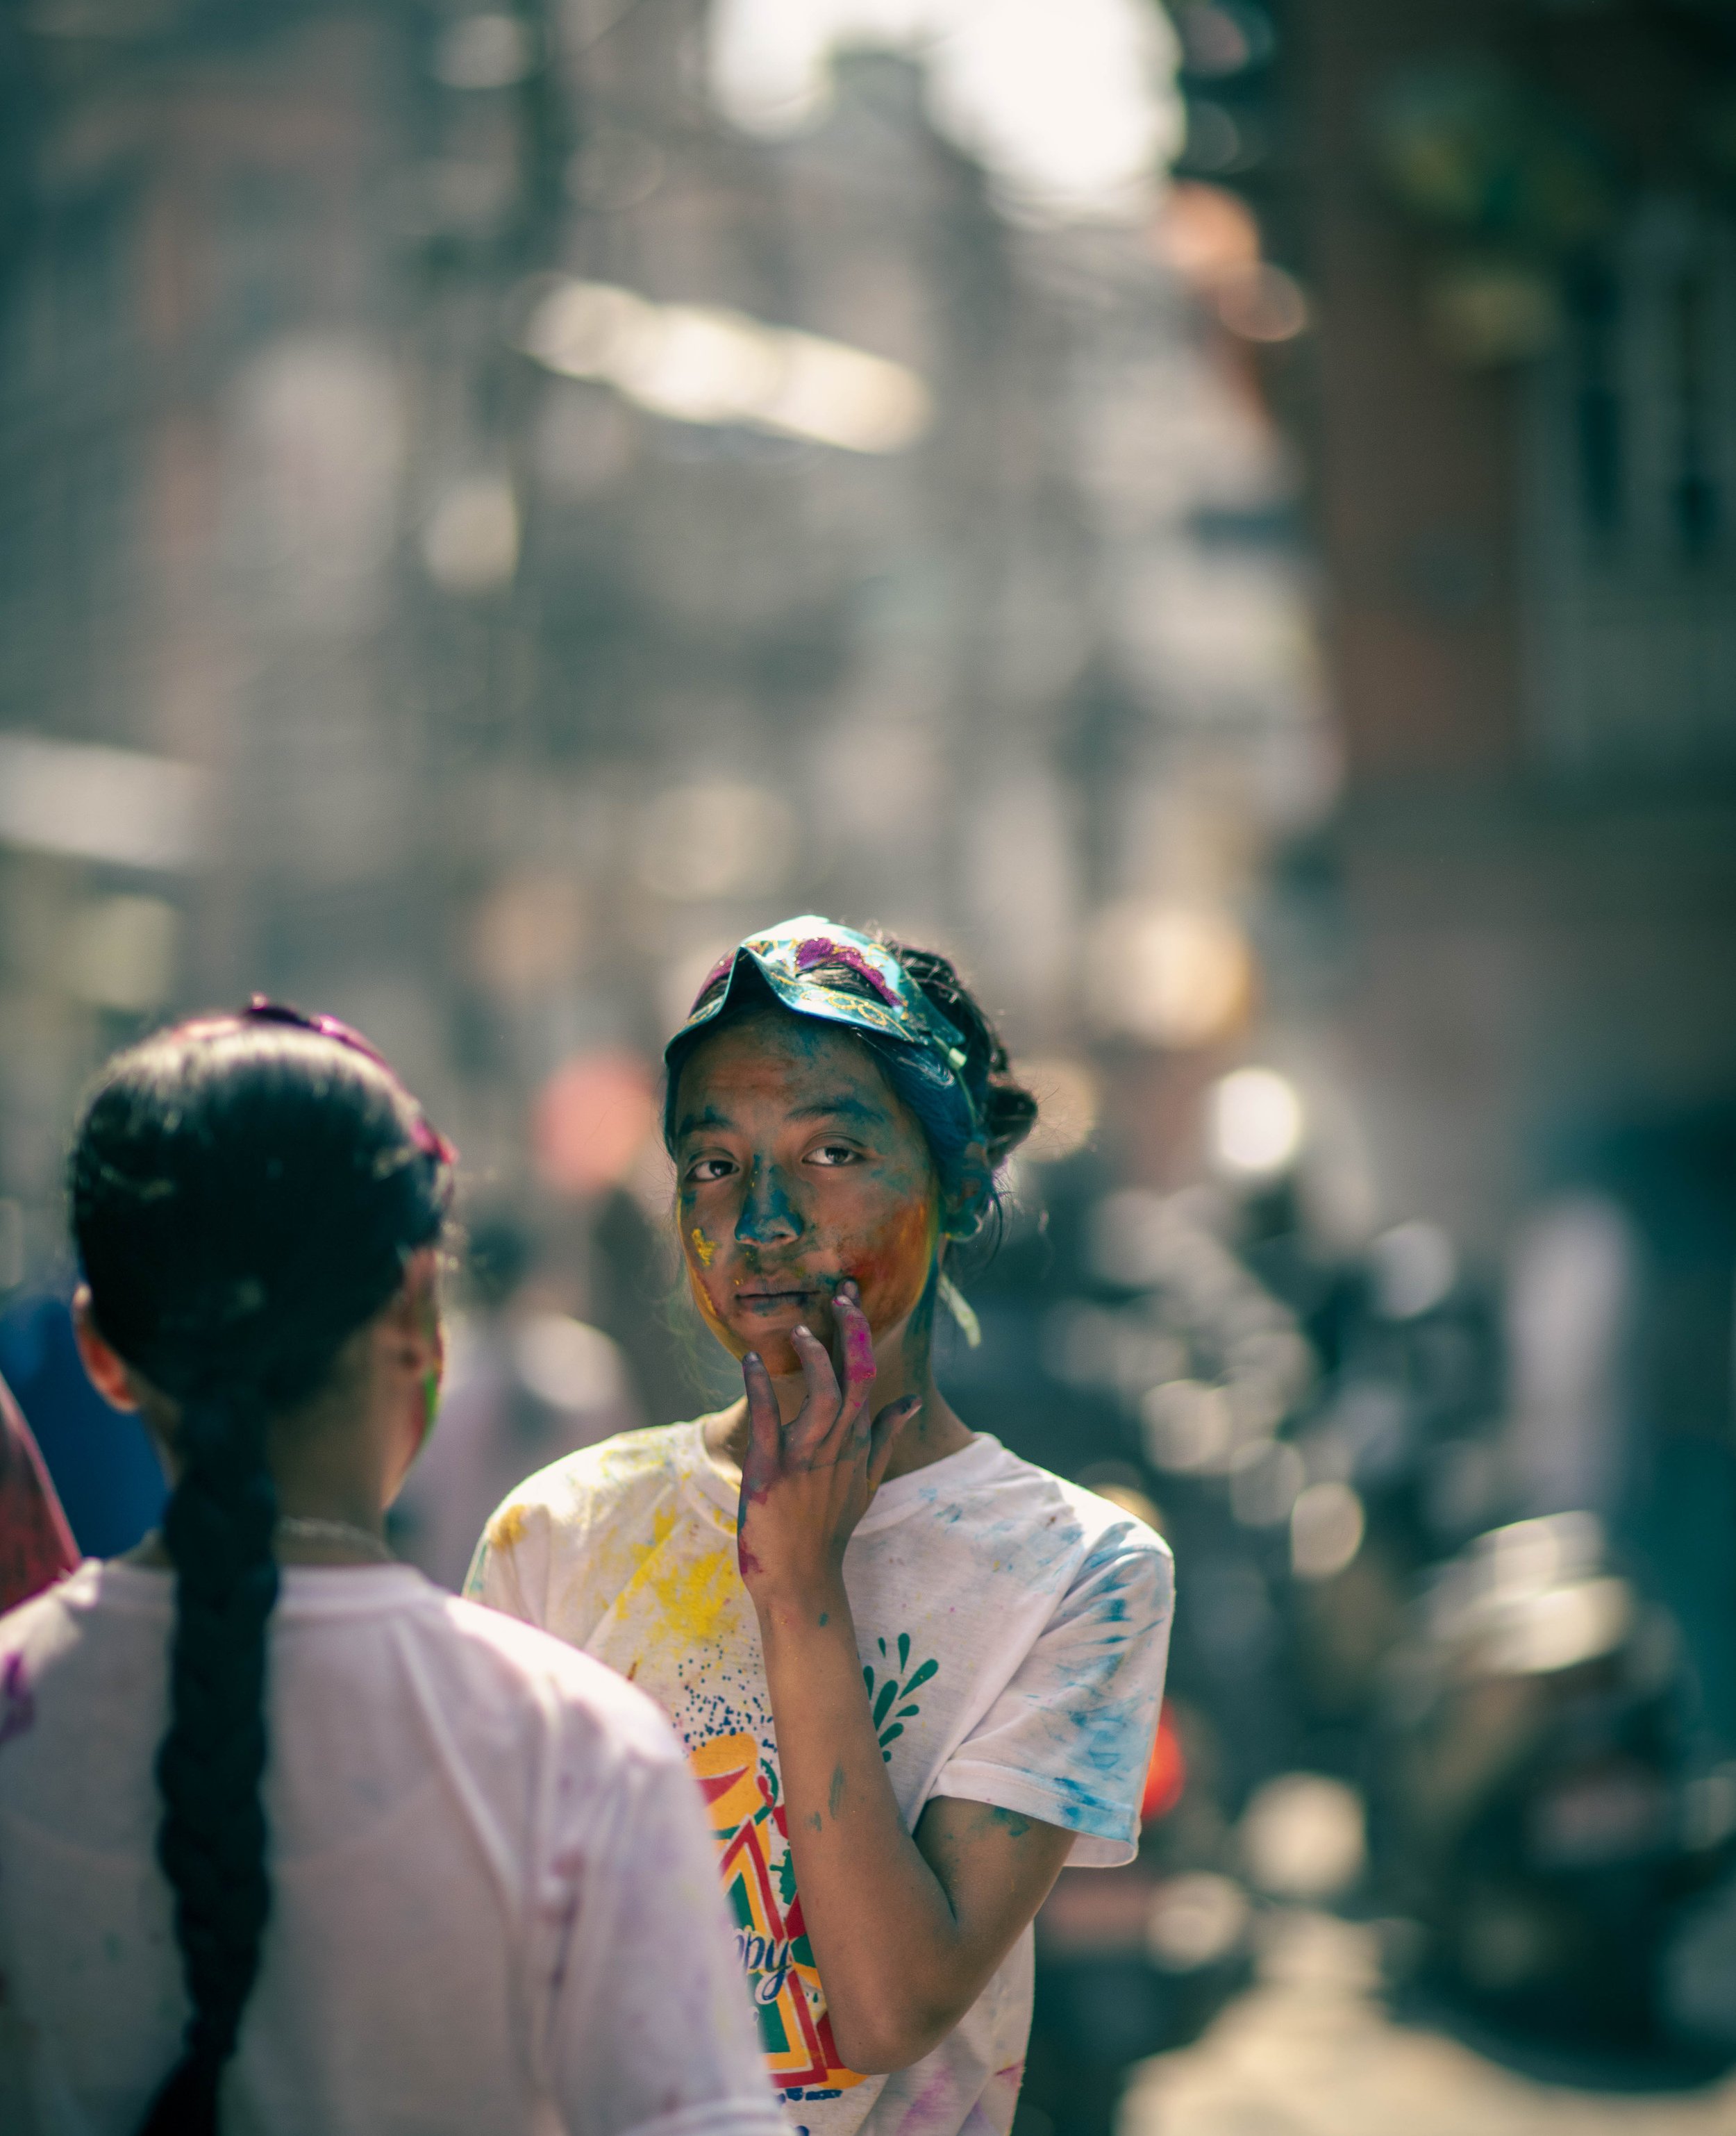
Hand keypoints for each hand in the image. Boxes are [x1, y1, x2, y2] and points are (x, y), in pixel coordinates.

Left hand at [736, 1281, 917, 1606]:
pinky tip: (750, 1363)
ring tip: (799, 1330)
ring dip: (813, 1357)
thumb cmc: (830, 1528)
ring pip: (822, 1396)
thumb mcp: (867, 1480)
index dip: (859, 1333)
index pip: (867, 1376)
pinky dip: (760, 1388)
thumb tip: (910, 1399)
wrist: (802, 1579)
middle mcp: (837, 1446)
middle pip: (853, 1376)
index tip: (848, 1298)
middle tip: (839, 1293)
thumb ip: (886, 1436)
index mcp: (858, 1442)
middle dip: (849, 1330)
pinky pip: (768, 1422)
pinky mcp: (771, 1472)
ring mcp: (806, 1459)